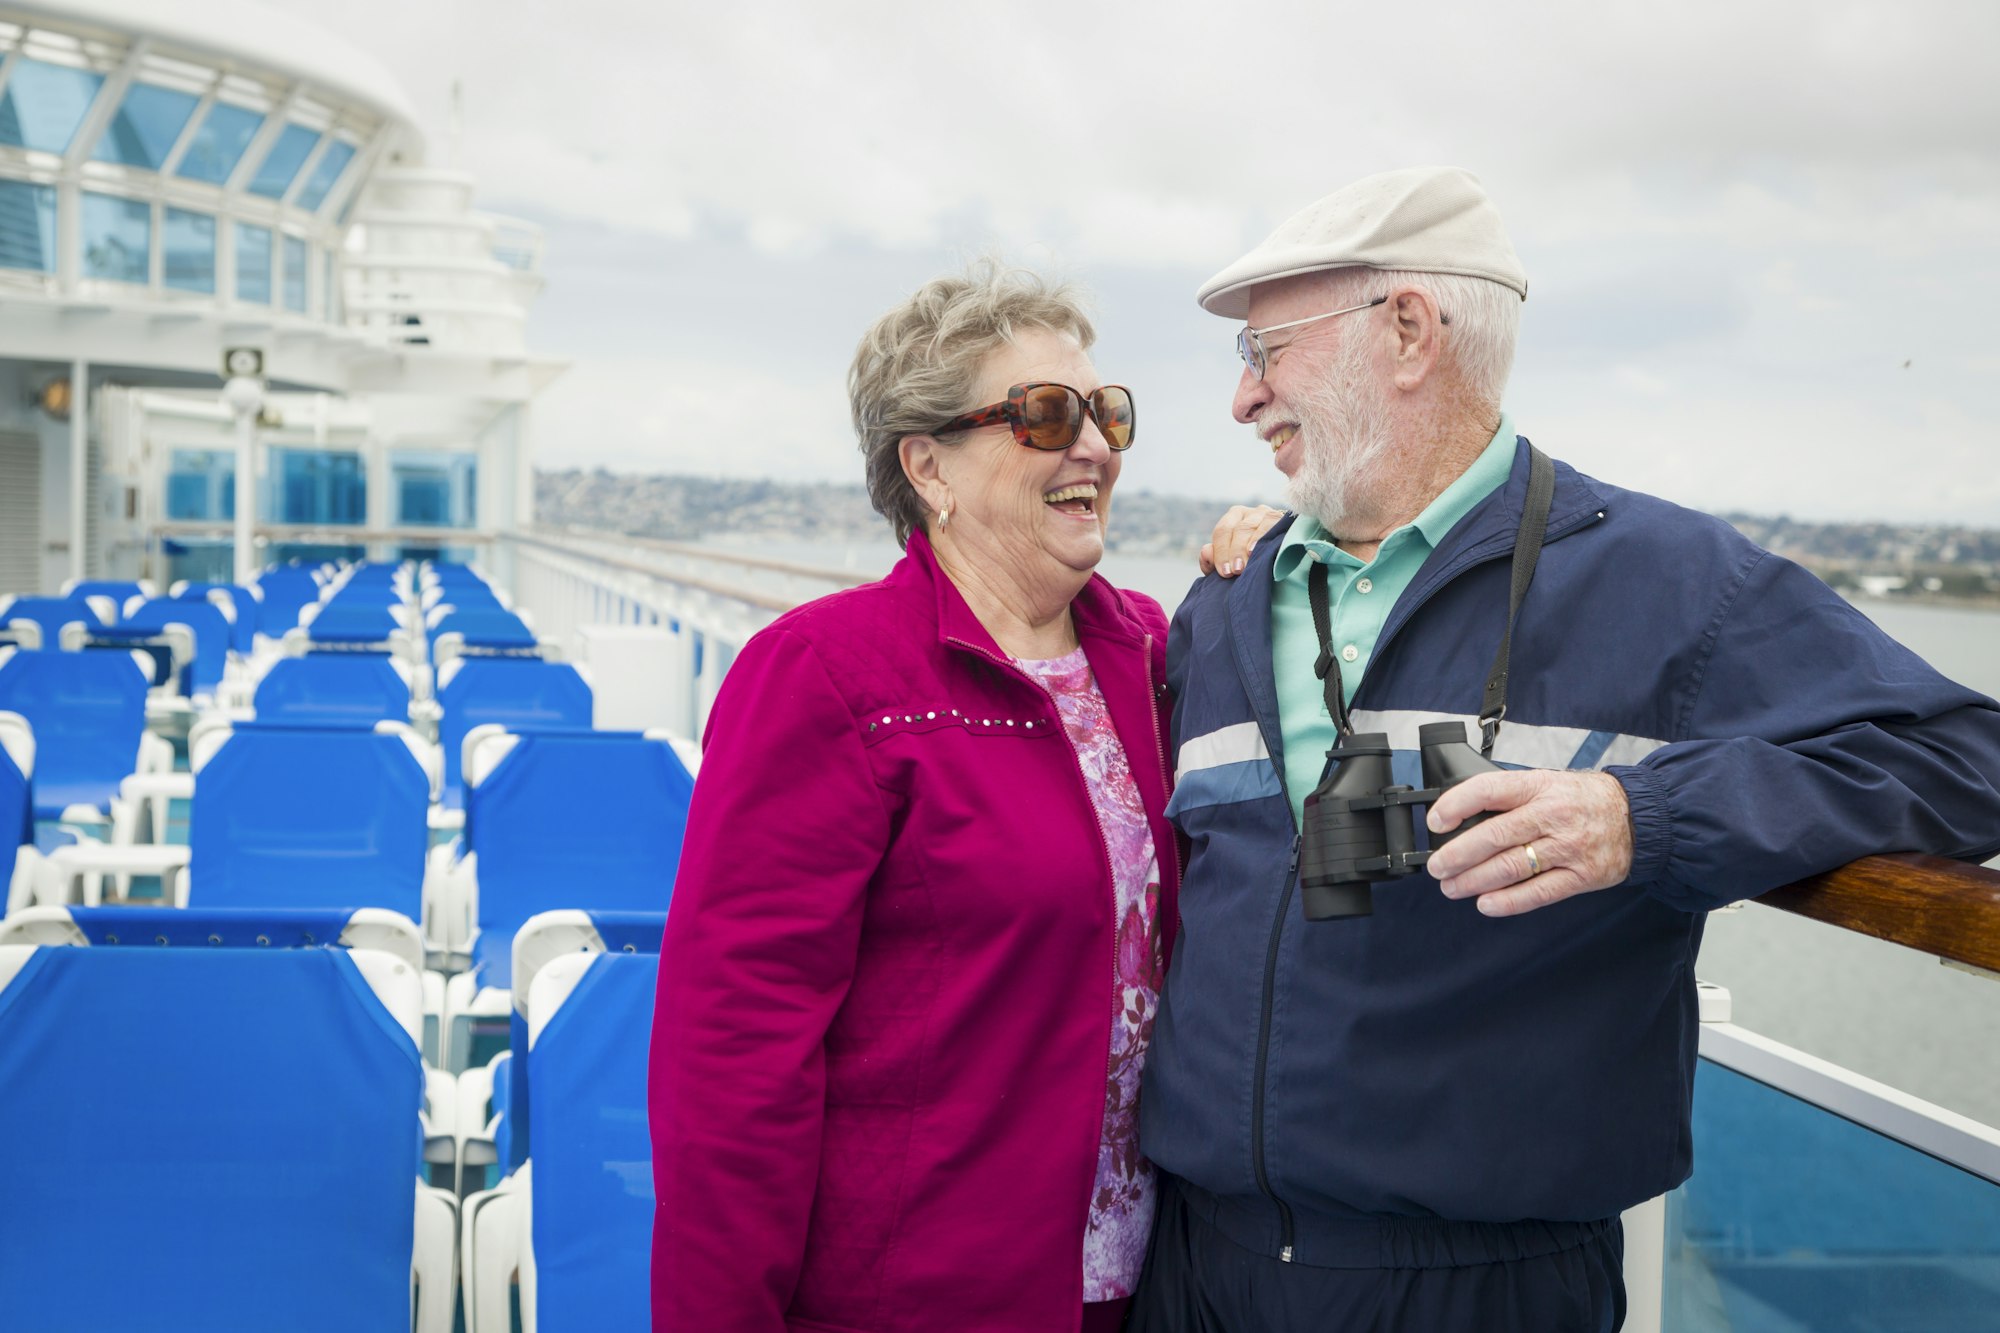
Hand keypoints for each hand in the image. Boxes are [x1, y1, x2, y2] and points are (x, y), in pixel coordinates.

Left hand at [1199, 505, 1285, 576]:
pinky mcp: (1282, 517)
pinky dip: (1263, 535)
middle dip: (1235, 551)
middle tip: (1236, 571)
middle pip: (1238, 529)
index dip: (1221, 552)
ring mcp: (1266, 513)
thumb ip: (1213, 560)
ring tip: (1246, 564)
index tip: (1225, 572)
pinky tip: (1260, 548)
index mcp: (1232, 519)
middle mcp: (1248, 513)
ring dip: (1249, 546)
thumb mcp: (1229, 562)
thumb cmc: (1249, 561)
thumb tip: (1206, 552)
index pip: (1222, 531)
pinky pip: (1271, 522)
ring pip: (1254, 526)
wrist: (1282, 557)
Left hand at [1423, 769, 1633, 916]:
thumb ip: (1511, 798)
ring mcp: (1567, 847)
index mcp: (1538, 787)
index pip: (1489, 790)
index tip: (1436, 822)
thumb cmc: (1583, 800)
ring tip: (1452, 887)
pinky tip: (1486, 904)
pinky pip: (1539, 893)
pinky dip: (1509, 901)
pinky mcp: (1581, 876)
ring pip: (1511, 867)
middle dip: (1457, 855)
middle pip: (1494, 835)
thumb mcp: (1547, 783)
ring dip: (1475, 880)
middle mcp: (1551, 815)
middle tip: (1437, 867)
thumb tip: (1462, 817)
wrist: (1639, 817)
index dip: (1456, 805)